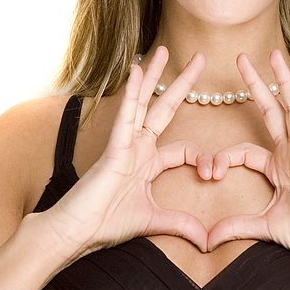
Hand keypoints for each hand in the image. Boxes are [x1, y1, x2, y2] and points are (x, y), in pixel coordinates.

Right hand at [44, 46, 212, 253]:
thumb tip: (206, 239)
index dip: (202, 158)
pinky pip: (125, 115)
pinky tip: (137, 70)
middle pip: (164, 107)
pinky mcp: (114, 148)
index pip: (183, 148)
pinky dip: (131, 92)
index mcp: (146, 161)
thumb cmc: (106, 223)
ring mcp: (124, 144)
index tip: (213, 174)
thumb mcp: (153, 221)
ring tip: (164, 50)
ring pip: (143, 102)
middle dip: (182, 83)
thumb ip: (181, 224)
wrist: (76, 232)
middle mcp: (137, 146)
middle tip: (200, 58)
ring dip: (154, 75)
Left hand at [201, 50, 289, 277]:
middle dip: (259, 83)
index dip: (224, 158)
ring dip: (284, 80)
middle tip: (243, 56)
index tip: (210, 173)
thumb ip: (235, 227)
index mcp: (279, 165)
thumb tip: (208, 239)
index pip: (245, 149)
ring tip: (276, 54)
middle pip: (273, 109)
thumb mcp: (262, 227)